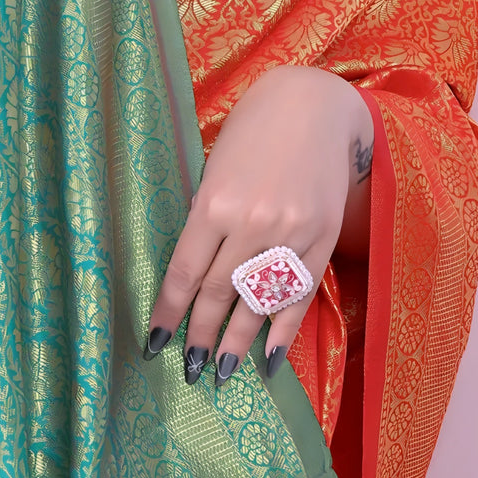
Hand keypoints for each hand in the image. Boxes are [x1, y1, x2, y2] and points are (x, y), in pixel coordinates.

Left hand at [144, 66, 372, 386]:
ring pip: (258, 301)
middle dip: (200, 335)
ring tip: (221, 372)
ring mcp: (291, 233)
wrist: (314, 105)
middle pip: (219, 294)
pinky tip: (269, 358)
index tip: (155, 344)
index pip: (184, 274)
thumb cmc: (253, 131)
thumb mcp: (214, 168)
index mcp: (214, 202)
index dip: (168, 314)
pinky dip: (282, 329)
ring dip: (238, 342)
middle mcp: (252, 223)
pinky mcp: (322, 238)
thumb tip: (193, 275)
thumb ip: (206, 218)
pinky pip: (298, 294)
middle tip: (188, 369)